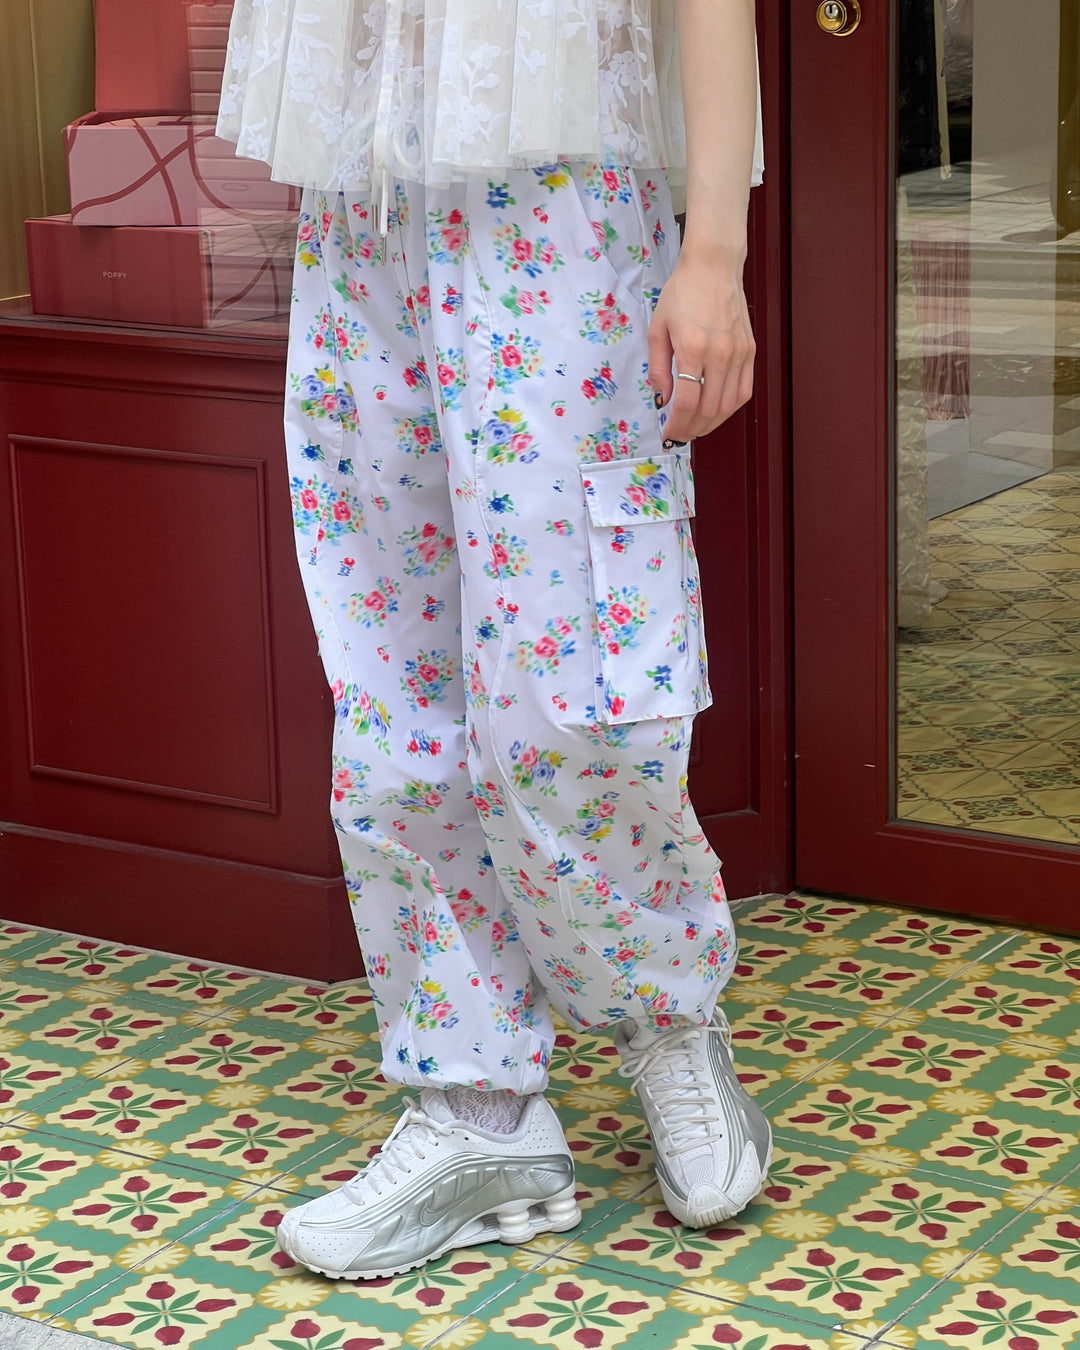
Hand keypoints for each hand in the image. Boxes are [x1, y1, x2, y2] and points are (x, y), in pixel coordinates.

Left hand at [647, 252, 755, 442]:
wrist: (714, 267)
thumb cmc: (681, 293)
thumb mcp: (658, 329)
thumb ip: (659, 368)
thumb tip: (663, 400)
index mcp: (693, 348)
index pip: (687, 402)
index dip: (677, 425)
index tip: (668, 433)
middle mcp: (720, 354)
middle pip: (709, 409)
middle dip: (692, 429)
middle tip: (680, 435)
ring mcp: (739, 354)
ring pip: (729, 406)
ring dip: (711, 424)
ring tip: (696, 428)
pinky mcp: (750, 351)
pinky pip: (744, 391)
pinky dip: (730, 408)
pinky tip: (716, 412)